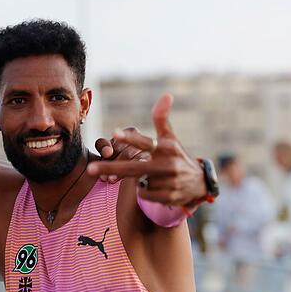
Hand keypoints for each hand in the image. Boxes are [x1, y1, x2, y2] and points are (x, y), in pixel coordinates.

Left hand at [87, 93, 206, 205]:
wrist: (199, 183)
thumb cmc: (177, 156)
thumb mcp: (171, 137)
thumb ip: (162, 118)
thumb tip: (166, 94)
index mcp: (166, 147)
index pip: (145, 142)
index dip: (130, 138)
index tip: (115, 133)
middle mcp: (167, 164)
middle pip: (133, 168)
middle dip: (111, 168)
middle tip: (91, 169)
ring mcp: (169, 182)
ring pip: (138, 183)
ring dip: (139, 180)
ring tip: (153, 176)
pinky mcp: (169, 197)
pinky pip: (144, 194)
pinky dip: (145, 191)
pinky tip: (156, 187)